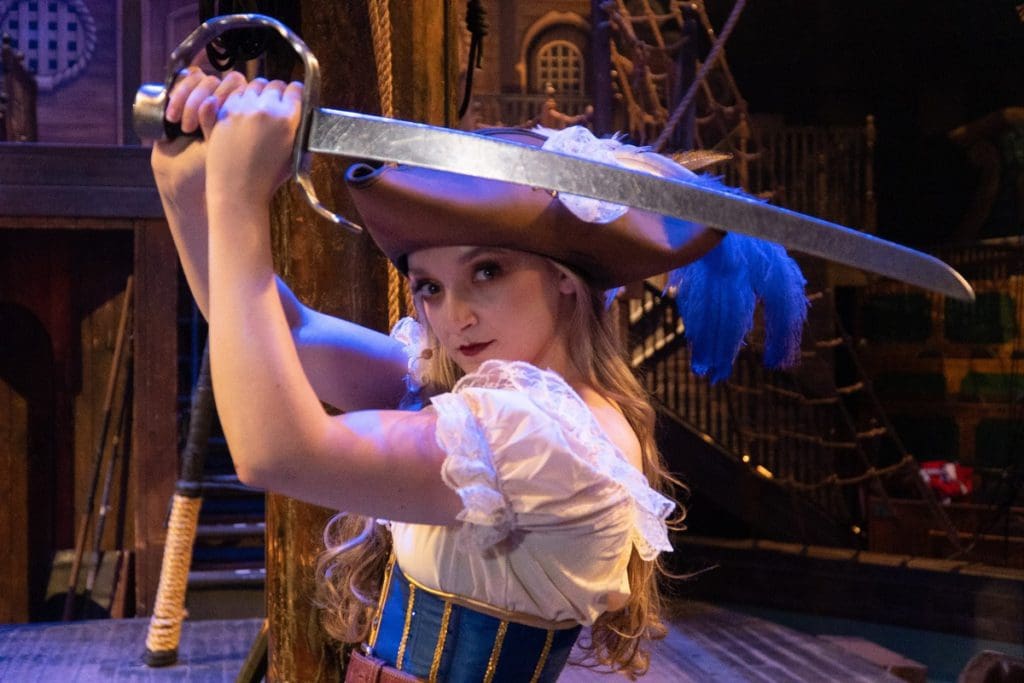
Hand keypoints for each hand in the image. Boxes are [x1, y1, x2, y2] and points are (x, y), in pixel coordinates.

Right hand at [150, 66, 247, 207]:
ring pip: (199, 79)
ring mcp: (207, 97)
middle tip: (191, 129)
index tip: (212, 124)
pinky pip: (184, 79)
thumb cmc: (212, 170)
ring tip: (183, 127)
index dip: (224, 100)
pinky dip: (177, 95)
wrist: (184, 180)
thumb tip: (210, 102)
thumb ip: (219, 126)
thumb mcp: (222, 150)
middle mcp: (227, 102)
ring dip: (186, 101)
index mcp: (245, 113)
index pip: (239, 87)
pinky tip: (172, 118)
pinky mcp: (186, 95)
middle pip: (217, 80)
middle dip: (199, 103)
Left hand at [205, 79, 303, 204]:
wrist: (238, 189)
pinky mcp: (225, 112)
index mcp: (288, 118)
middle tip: (274, 105)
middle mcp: (266, 108)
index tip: (292, 99)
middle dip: (276, 93)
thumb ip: (298, 131)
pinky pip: (235, 95)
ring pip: (254, 86)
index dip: (295, 94)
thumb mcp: (294, 155)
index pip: (295, 89)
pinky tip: (242, 114)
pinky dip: (240, 100)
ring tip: (257, 109)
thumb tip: (301, 114)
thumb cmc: (268, 178)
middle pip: (274, 84)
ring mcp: (243, 108)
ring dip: (258, 94)